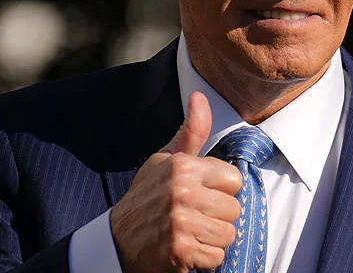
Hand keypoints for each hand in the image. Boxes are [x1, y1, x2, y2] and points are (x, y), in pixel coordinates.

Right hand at [110, 91, 242, 272]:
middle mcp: (181, 193)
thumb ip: (191, 131)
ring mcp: (181, 224)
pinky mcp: (181, 252)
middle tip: (195, 215)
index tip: (203, 192)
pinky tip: (187, 248)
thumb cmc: (148, 196)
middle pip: (234, 208)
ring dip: (213, 238)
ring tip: (192, 231)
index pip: (234, 179)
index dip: (221, 188)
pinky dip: (204, 258)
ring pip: (228, 234)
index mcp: (182, 167)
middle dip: (218, 215)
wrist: (118, 240)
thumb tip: (199, 96)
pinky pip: (217, 257)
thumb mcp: (165, 159)